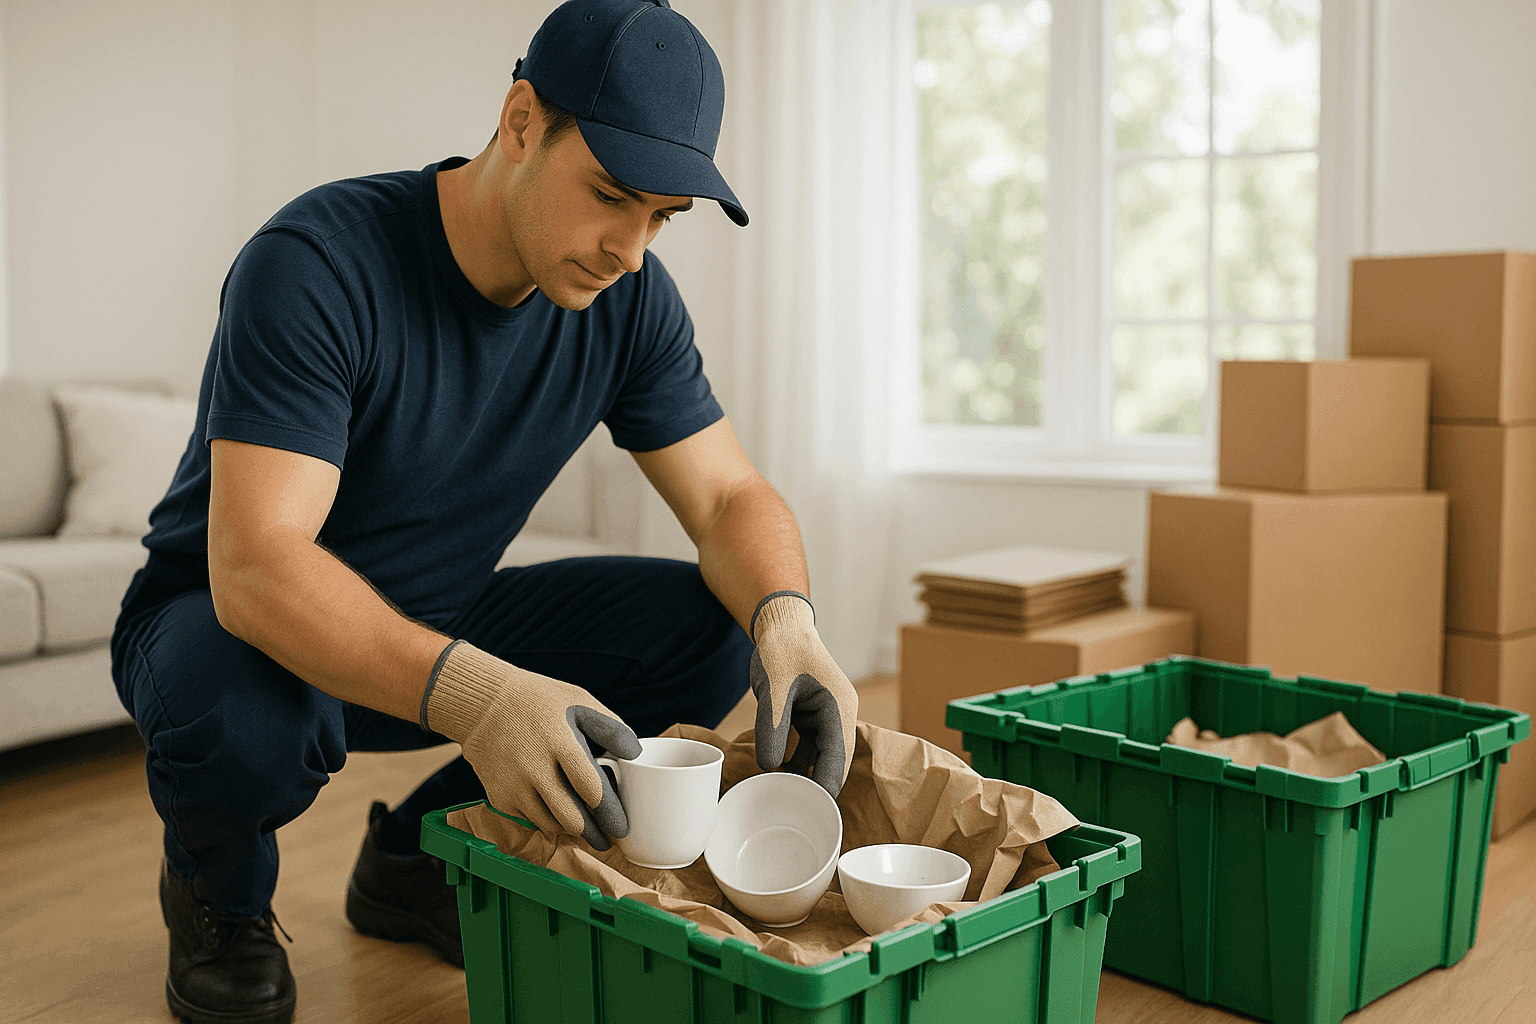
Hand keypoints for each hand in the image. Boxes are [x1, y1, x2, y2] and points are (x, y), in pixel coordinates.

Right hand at [423, 640, 640, 848]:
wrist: (484, 703)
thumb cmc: (538, 700)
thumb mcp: (578, 701)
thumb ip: (610, 727)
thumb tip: (636, 754)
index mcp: (561, 743)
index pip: (592, 790)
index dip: (611, 814)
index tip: (622, 827)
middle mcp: (535, 769)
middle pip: (572, 818)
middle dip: (594, 835)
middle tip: (607, 839)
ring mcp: (514, 786)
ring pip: (551, 825)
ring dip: (571, 830)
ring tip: (586, 826)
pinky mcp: (499, 797)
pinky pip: (530, 821)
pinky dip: (547, 821)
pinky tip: (557, 812)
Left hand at [749, 592, 857, 795]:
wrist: (780, 626)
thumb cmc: (781, 651)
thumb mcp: (773, 691)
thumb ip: (772, 729)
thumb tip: (769, 768)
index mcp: (839, 707)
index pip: (839, 757)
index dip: (827, 785)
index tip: (814, 810)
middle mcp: (839, 714)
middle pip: (834, 761)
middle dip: (818, 784)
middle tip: (797, 810)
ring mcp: (827, 716)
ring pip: (821, 756)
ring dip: (805, 774)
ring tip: (784, 795)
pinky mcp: (813, 716)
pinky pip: (809, 746)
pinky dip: (796, 761)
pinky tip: (778, 774)